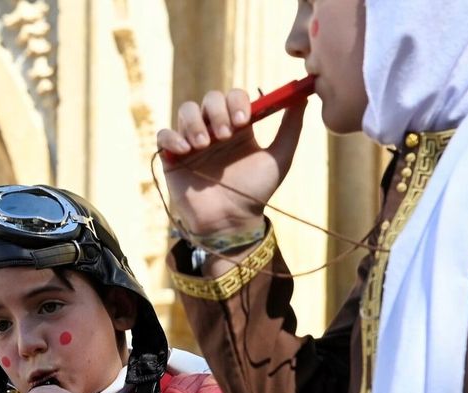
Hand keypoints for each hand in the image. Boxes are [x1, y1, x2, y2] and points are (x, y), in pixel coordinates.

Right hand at [156, 88, 305, 266]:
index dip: (237, 102)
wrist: (230, 220)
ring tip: (204, 144)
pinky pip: (164, 135)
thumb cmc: (255, 192)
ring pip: (186, 110)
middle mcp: (214, 129)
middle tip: (225, 136)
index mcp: (238, 127)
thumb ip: (291, 127)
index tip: (245, 121)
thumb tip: (304, 96)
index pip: (234, 97)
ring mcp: (192, 141)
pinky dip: (173, 137)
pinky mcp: (172, 157)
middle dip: (217, 112)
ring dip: (195, 122)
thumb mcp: (279, 158)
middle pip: (209, 99)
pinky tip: (186, 150)